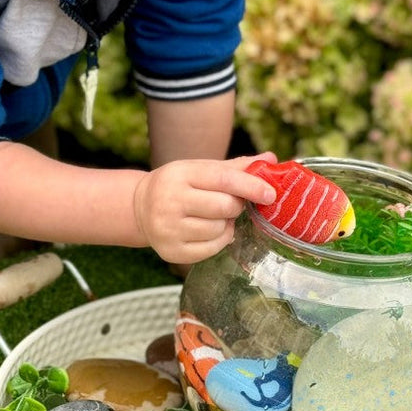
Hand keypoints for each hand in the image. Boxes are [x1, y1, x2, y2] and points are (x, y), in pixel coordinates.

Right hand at [132, 152, 276, 263]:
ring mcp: (169, 229)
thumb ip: (235, 167)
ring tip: (215, 217)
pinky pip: (212, 249)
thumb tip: (271, 159)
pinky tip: (210, 231)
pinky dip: (220, 240)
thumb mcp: (200, 170)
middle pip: (224, 207)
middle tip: (231, 204)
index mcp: (180, 175)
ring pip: (219, 230)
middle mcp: (170, 202)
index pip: (223, 180)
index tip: (270, 194)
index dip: (251, 186)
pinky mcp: (172, 251)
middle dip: (236, 206)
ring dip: (226, 224)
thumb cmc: (179, 186)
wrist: (140, 208)